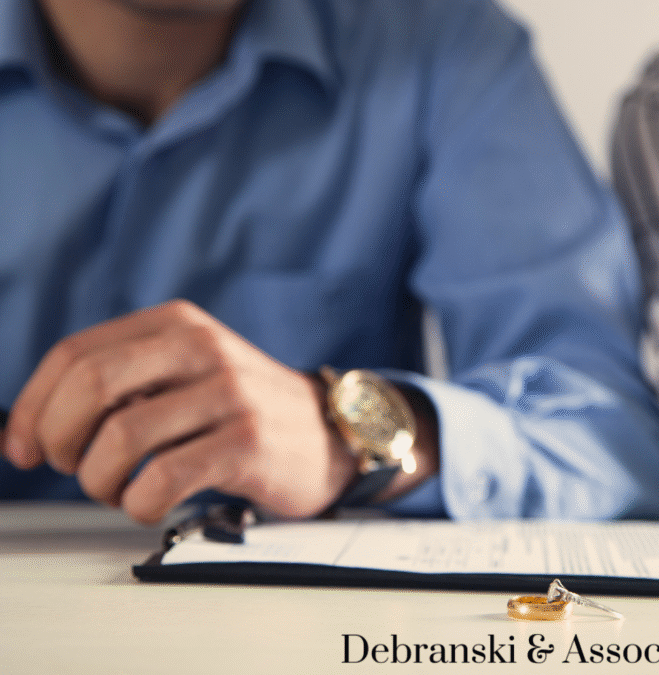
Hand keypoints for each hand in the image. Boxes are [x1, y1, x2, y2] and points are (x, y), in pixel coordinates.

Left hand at [2, 300, 356, 523]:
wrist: (331, 435)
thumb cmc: (245, 412)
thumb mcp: (189, 373)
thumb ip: (126, 384)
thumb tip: (33, 428)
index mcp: (177, 324)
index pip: (75, 354)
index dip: (31, 407)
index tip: (22, 448)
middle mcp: (203, 348)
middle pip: (90, 385)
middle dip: (59, 440)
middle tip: (71, 467)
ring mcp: (229, 393)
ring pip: (120, 438)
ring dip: (98, 481)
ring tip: (116, 490)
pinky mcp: (247, 441)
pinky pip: (162, 479)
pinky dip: (138, 504)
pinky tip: (149, 505)